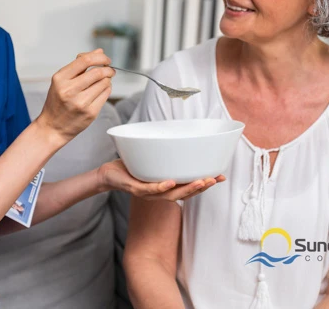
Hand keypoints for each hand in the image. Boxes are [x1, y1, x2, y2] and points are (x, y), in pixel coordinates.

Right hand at [35, 49, 114, 144]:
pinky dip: (106, 89)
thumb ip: (79, 66)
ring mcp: (81, 102)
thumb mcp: (61, 80)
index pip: (85, 60)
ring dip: (107, 79)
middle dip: (108, 68)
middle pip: (98, 72)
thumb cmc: (57, 102)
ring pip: (104, 83)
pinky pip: (106, 94)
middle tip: (110, 70)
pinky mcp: (90, 113)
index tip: (105, 58)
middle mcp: (69, 90)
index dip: (100, 57)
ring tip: (103, 81)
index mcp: (60, 79)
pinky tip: (101, 91)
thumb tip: (99, 52)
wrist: (53, 127)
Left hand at [97, 159, 225, 201]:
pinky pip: (150, 189)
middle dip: (201, 187)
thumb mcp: (151, 159)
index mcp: (166, 187)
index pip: (189, 188)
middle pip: (185, 193)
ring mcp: (148, 193)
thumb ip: (164, 153)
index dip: (205, 184)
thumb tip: (178, 135)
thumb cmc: (130, 167)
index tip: (220, 176)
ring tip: (201, 181)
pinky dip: (161, 186)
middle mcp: (160, 193)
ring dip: (187, 188)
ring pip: (171, 194)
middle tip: (215, 179)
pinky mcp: (136, 188)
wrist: (107, 175)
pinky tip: (171, 182)